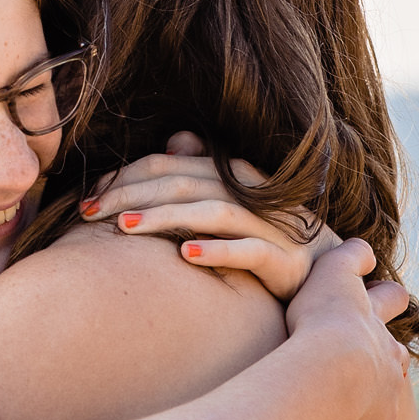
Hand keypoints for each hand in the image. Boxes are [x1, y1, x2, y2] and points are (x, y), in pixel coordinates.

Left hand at [81, 132, 341, 299]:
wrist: (330, 275)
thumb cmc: (265, 239)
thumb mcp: (228, 206)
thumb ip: (199, 176)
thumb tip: (172, 144)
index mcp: (230, 176)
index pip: (169, 166)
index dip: (126, 178)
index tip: (88, 197)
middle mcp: (248, 194)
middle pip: (181, 184)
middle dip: (130, 196)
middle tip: (88, 212)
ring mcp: (269, 226)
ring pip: (210, 212)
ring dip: (164, 218)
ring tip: (123, 228)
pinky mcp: (285, 262)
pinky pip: (249, 253)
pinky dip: (217, 251)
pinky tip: (185, 256)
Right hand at [282, 239, 411, 419]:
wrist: (330, 373)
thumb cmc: (323, 321)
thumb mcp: (333, 273)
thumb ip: (351, 256)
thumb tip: (367, 249)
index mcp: (374, 320)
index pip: (392, 299)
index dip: (386, 297)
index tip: (377, 297)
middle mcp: (389, 355)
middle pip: (397, 351)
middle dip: (387, 352)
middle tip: (365, 358)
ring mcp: (386, 392)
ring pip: (388, 391)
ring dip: (373, 392)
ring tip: (350, 398)